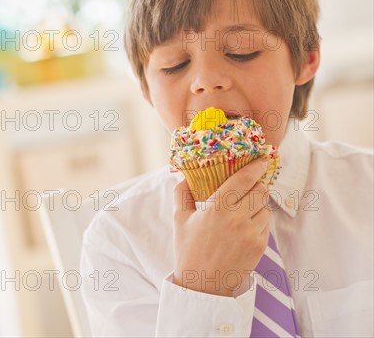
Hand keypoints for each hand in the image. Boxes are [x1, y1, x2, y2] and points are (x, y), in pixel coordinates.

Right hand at [172, 158, 270, 296]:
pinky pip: (266, 224)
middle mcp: (237, 218)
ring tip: (248, 204)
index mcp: (217, 208)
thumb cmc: (189, 251)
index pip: (244, 179)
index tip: (261, 160)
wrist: (202, 287)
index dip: (255, 167)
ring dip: (260, 202)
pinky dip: (260, 219)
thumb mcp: (179, 219)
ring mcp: (251, 233)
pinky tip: (248, 221)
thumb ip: (182, 193)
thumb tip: (186, 176)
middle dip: (258, 184)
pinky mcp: (260, 247)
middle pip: (260, 190)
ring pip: (266, 207)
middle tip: (252, 182)